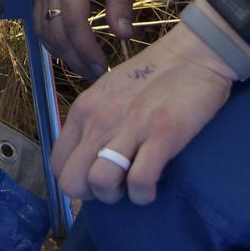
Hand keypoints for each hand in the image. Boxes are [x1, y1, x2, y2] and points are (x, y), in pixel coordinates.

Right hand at [36, 0, 140, 77]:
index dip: (86, 49)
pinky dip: (51, 36)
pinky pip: (40, 15)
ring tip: (85, 65)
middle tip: (98, 74)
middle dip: (74, 57)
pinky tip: (70, 45)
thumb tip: (123, 34)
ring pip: (42, 26)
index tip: (104, 67)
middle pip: (54, 29)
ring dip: (61, 51)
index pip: (73, 21)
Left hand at [53, 23, 234, 205]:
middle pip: (72, 182)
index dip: (77, 180)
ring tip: (134, 183)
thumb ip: (93, 122)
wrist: (192, 55)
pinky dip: (145, 193)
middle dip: (92, 194)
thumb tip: (87, 156)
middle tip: (117, 184)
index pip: (57, 164)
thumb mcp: (107, 94)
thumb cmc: (151, 77)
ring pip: (100, 184)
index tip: (98, 177)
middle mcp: (99, 120)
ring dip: (118, 195)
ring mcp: (129, 128)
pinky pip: (140, 182)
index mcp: (83, 110)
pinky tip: (153, 184)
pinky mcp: (162, 136)